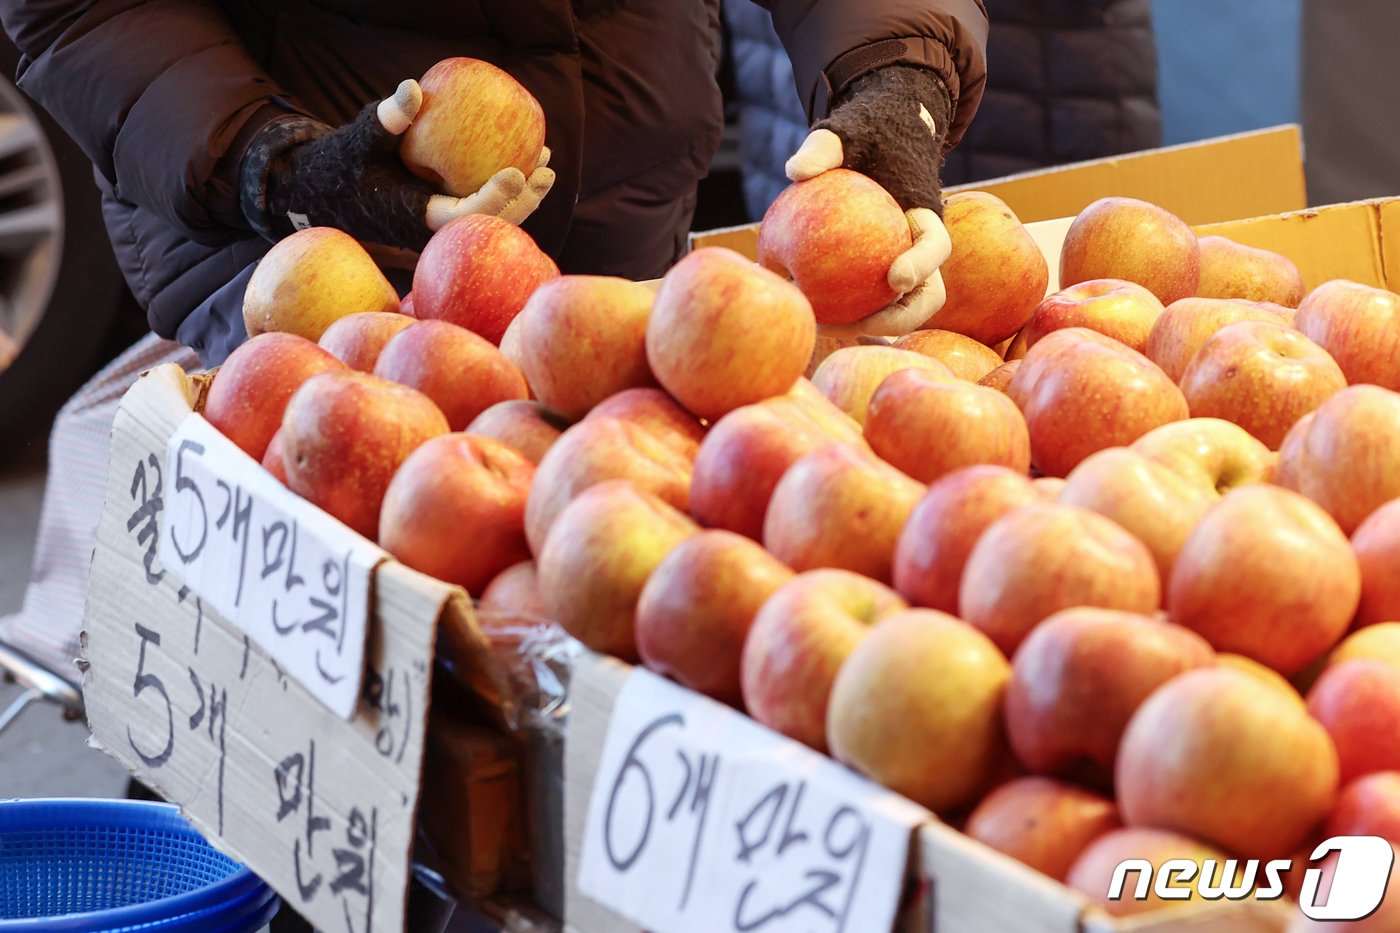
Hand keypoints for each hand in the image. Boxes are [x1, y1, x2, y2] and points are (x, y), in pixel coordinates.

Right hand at [242, 79, 554, 250]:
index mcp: (416, 219)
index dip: (493, 199)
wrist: (330, 193)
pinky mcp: (447, 218)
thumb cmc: (345, 163)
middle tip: (545, 170)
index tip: (518, 173)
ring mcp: (443, 228)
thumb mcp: (360, 137)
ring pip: (490, 220)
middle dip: (522, 202)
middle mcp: (434, 231)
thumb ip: (386, 118)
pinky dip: (507, 192)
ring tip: (546, 167)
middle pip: (488, 224)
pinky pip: (483, 209)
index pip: (462, 215)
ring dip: (522, 198)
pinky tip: (527, 165)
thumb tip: (414, 88)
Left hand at [784, 65, 953, 337]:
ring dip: (869, 325)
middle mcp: (920, 250)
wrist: (874, 143)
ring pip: (899, 309)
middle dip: (900, 317)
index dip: (922, 266)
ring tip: (825, 328)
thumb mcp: (843, 134)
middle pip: (927, 295)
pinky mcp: (878, 278)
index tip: (894, 279)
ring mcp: (903, 267)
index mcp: (923, 218)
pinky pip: (867, 303)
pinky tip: (808, 318)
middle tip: (859, 323)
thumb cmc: (862, 138)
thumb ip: (822, 148)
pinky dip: (845, 314)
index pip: (936, 247)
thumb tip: (796, 171)